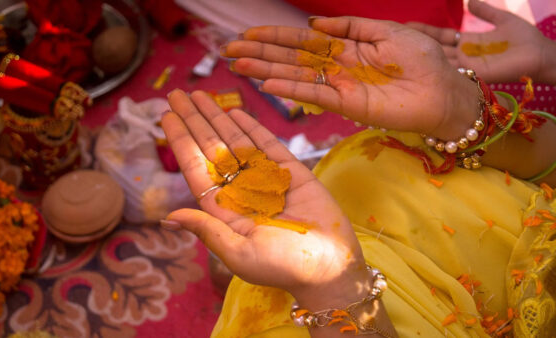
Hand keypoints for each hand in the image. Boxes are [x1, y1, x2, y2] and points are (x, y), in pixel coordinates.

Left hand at [161, 90, 368, 307]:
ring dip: (218, 117)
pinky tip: (235, 110)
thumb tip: (168, 217)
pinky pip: (267, 144)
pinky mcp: (291, 173)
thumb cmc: (282, 267)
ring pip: (236, 141)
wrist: (330, 267)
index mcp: (225, 210)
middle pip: (211, 149)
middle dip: (193, 121)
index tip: (166, 116)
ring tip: (200, 94)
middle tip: (176, 94)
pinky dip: (252, 127)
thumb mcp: (239, 253)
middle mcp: (241, 191)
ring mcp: (265, 180)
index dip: (181, 141)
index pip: (196, 169)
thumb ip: (207, 230)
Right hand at [222, 16, 479, 139]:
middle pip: (291, 58)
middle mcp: (337, 68)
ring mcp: (339, 87)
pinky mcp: (347, 105)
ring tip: (237, 65)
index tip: (247, 34)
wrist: (445, 90)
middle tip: (228, 51)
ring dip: (266, 69)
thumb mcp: (385, 31)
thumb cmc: (422, 59)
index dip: (275, 37)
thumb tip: (314, 22)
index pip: (303, 41)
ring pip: (296, 75)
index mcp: (346, 48)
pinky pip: (315, 93)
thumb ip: (349, 27)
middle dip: (260, 53)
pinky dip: (292, 88)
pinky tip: (269, 83)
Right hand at [408, 0, 555, 83]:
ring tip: (400, 52)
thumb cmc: (524, 40)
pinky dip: (437, 69)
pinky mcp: (472, 75)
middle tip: (393, 39)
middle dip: (415, 44)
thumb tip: (469, 2)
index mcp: (467, 43)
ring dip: (421, 58)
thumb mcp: (502, 19)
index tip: (406, 25)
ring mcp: (466, 67)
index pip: (440, 36)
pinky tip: (421, 65)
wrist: (540, 56)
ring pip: (438, 61)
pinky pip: (451, 71)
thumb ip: (485, 12)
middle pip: (433, 49)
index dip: (424, 31)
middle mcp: (462, 56)